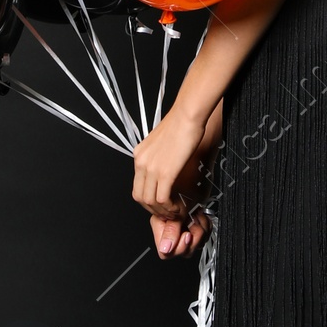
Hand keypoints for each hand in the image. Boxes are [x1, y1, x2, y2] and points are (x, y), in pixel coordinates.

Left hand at [133, 104, 211, 257]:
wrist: (188, 114)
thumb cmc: (182, 123)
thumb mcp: (164, 142)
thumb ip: (161, 156)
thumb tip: (168, 168)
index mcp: (139, 155)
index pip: (137, 186)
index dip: (149, 200)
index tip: (162, 204)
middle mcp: (141, 162)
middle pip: (140, 197)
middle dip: (154, 209)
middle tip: (169, 212)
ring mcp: (151, 167)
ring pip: (149, 201)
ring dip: (163, 210)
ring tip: (176, 211)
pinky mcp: (165, 171)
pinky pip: (162, 198)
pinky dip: (169, 207)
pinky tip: (178, 206)